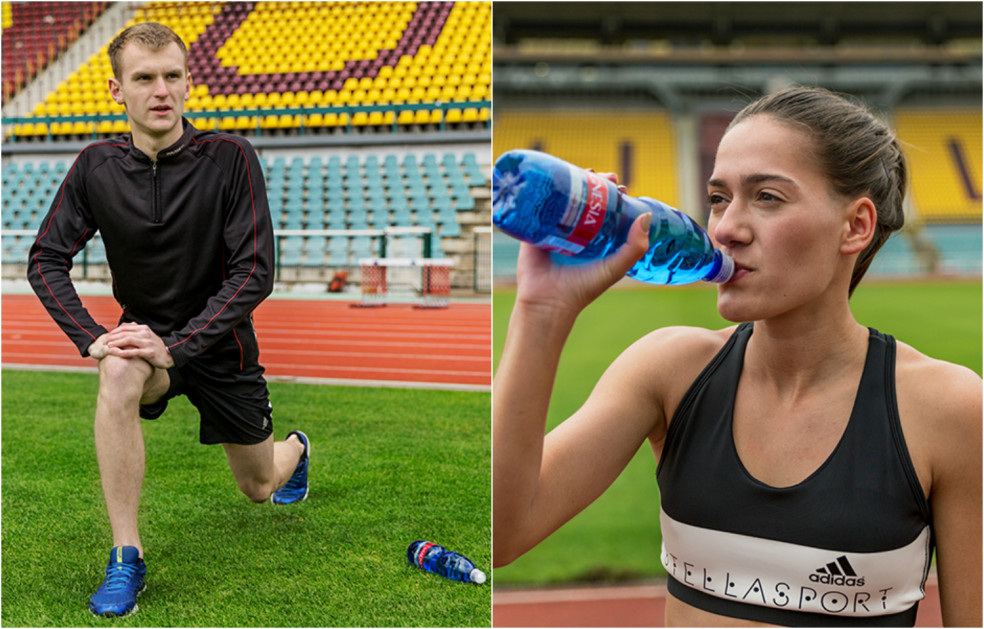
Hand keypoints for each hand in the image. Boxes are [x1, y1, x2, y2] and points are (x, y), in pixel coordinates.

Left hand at [95, 322, 174, 368]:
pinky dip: (124, 352)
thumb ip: (135, 330)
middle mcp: (145, 334)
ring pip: (128, 341)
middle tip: (104, 342)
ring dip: (116, 343)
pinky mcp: (149, 353)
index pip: (125, 328)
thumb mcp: (147, 335)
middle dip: (112, 338)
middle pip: (125, 334)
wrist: (170, 355)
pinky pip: (134, 352)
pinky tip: (116, 354)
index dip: (114, 332)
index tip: (107, 337)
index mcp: (144, 329)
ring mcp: (147, 343)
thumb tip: (123, 325)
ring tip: (108, 347)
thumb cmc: (156, 346)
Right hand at [514, 172, 650, 315]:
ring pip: (564, 198)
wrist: (548, 301)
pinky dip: (546, 189)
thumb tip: (646, 216)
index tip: (620, 186)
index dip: (613, 196)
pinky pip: (538, 205)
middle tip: (604, 177)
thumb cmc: (582, 288)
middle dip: (595, 184)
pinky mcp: (533, 229)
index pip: (605, 210)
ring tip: (585, 172)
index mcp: (593, 240)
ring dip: (573, 181)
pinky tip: (555, 176)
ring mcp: (553, 228)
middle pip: (585, 199)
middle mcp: (574, 232)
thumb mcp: (615, 267)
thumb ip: (634, 247)